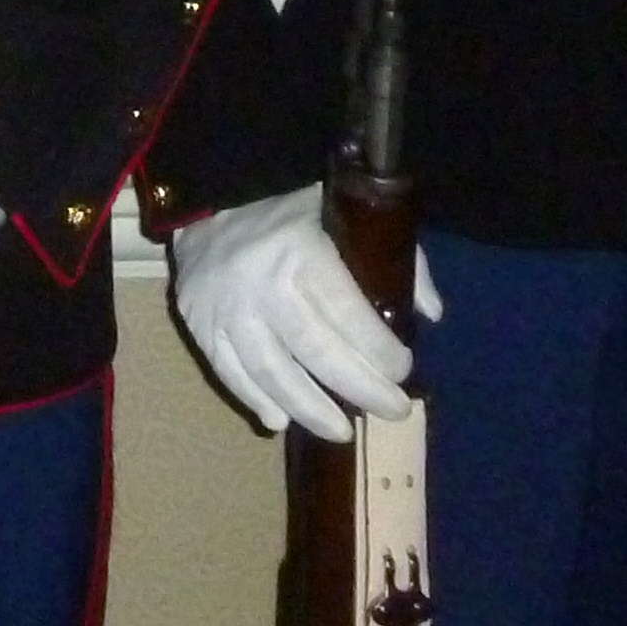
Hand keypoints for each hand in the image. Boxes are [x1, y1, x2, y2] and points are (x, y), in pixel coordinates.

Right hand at [167, 184, 430, 437]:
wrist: (207, 194)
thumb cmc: (289, 206)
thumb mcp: (349, 214)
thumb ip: (395, 257)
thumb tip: (429, 314)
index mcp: (302, 253)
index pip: (350, 317)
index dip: (382, 353)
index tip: (404, 370)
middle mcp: (261, 285)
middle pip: (316, 353)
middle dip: (362, 389)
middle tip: (393, 411)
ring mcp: (225, 308)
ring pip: (271, 373)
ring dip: (310, 410)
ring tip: (341, 431)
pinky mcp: (197, 321)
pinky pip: (228, 371)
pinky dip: (255, 399)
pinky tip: (280, 420)